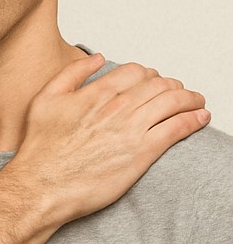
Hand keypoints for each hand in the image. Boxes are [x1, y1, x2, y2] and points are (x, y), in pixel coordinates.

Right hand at [14, 54, 209, 224]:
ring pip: (173, 102)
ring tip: (197, 102)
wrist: (42, 184)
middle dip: (173, 86)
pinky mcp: (142, 153)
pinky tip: (201, 118)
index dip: (149, 74)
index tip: (154, 81)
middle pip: (159, 85)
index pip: (136, 72)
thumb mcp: (46, 98)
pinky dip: (194, 119)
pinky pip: (177, 128)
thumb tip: (97, 58)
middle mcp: (118, 107)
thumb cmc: (42, 148)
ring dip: (191, 99)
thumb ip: (72, 73)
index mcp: (98, 92)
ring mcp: (132, 129)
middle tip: (180, 92)